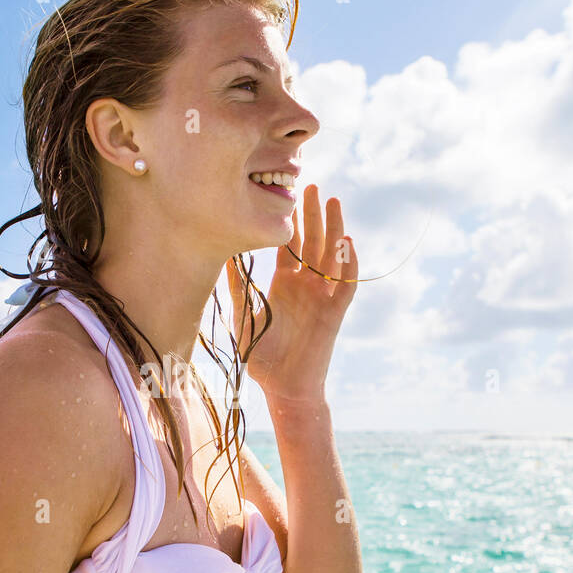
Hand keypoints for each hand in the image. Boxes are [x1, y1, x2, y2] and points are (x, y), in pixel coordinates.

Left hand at [224, 184, 358, 403]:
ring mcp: (322, 297)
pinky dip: (348, 264)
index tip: (286, 193)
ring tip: (332, 201)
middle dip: (312, 214)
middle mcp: (305, 286)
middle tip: (311, 185)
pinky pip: (345, 285)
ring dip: (333, 228)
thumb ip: (238, 288)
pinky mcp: (334, 313)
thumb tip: (225, 258)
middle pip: (312, 242)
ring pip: (331, 256)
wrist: (284, 387)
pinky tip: (346, 243)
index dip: (290, 221)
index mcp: (284, 284)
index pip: (289, 245)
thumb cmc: (262, 357)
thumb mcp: (244, 317)